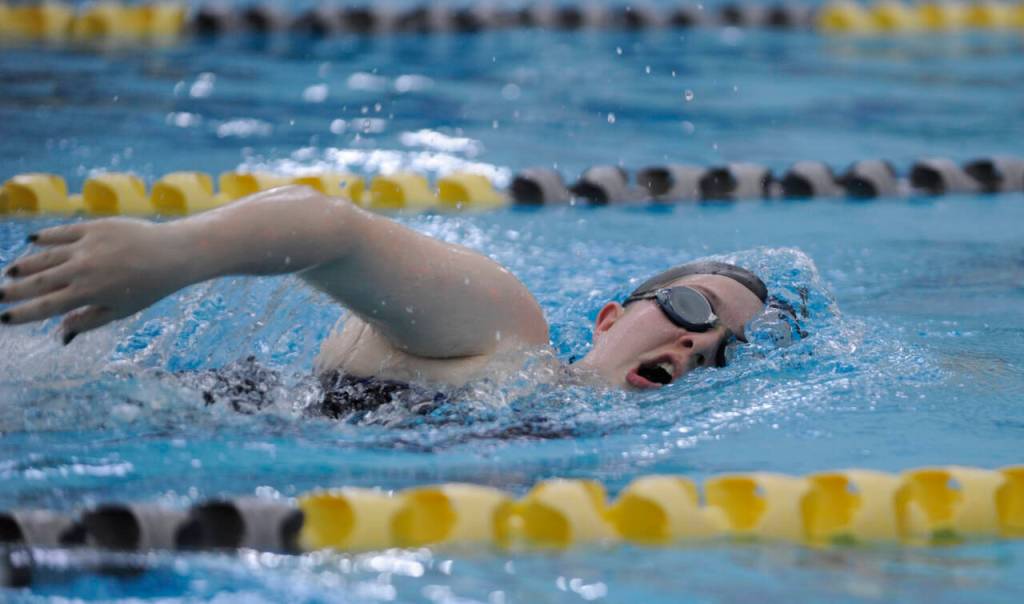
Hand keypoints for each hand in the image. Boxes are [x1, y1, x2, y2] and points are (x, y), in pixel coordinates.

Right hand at [0, 218, 187, 343]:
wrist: (173, 253)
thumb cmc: (149, 287)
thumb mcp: (121, 310)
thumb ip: (88, 320)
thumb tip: (60, 333)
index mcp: (89, 293)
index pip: (46, 306)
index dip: (22, 313)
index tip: (4, 318)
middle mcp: (83, 269)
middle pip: (39, 281)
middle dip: (15, 289)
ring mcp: (86, 246)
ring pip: (46, 256)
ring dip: (25, 264)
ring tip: (9, 272)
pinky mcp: (93, 227)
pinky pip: (62, 233)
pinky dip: (45, 237)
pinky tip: (31, 241)